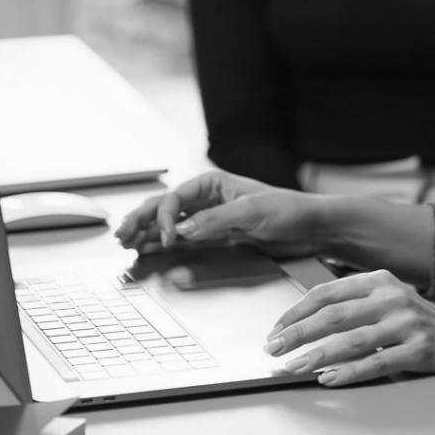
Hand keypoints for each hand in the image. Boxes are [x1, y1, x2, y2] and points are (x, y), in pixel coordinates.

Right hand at [114, 170, 326, 257]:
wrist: (313, 228)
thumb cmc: (290, 209)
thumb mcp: (253, 211)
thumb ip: (216, 220)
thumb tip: (184, 229)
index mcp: (214, 184)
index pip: (175, 198)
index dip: (163, 217)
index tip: (166, 238)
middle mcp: (208, 200)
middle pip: (165, 209)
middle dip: (141, 221)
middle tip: (122, 236)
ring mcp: (210, 220)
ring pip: (170, 225)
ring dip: (147, 233)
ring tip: (127, 244)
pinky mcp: (217, 238)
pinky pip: (184, 240)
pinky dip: (164, 245)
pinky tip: (149, 250)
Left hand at [263, 269, 434, 390]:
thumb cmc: (418, 325)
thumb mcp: (387, 302)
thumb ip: (353, 305)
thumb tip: (303, 322)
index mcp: (381, 280)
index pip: (329, 291)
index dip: (298, 310)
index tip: (277, 327)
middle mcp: (393, 297)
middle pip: (335, 314)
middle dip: (298, 333)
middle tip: (274, 348)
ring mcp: (408, 323)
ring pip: (352, 340)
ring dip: (317, 355)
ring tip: (294, 366)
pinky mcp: (419, 349)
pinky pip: (377, 362)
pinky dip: (349, 372)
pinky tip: (329, 377)